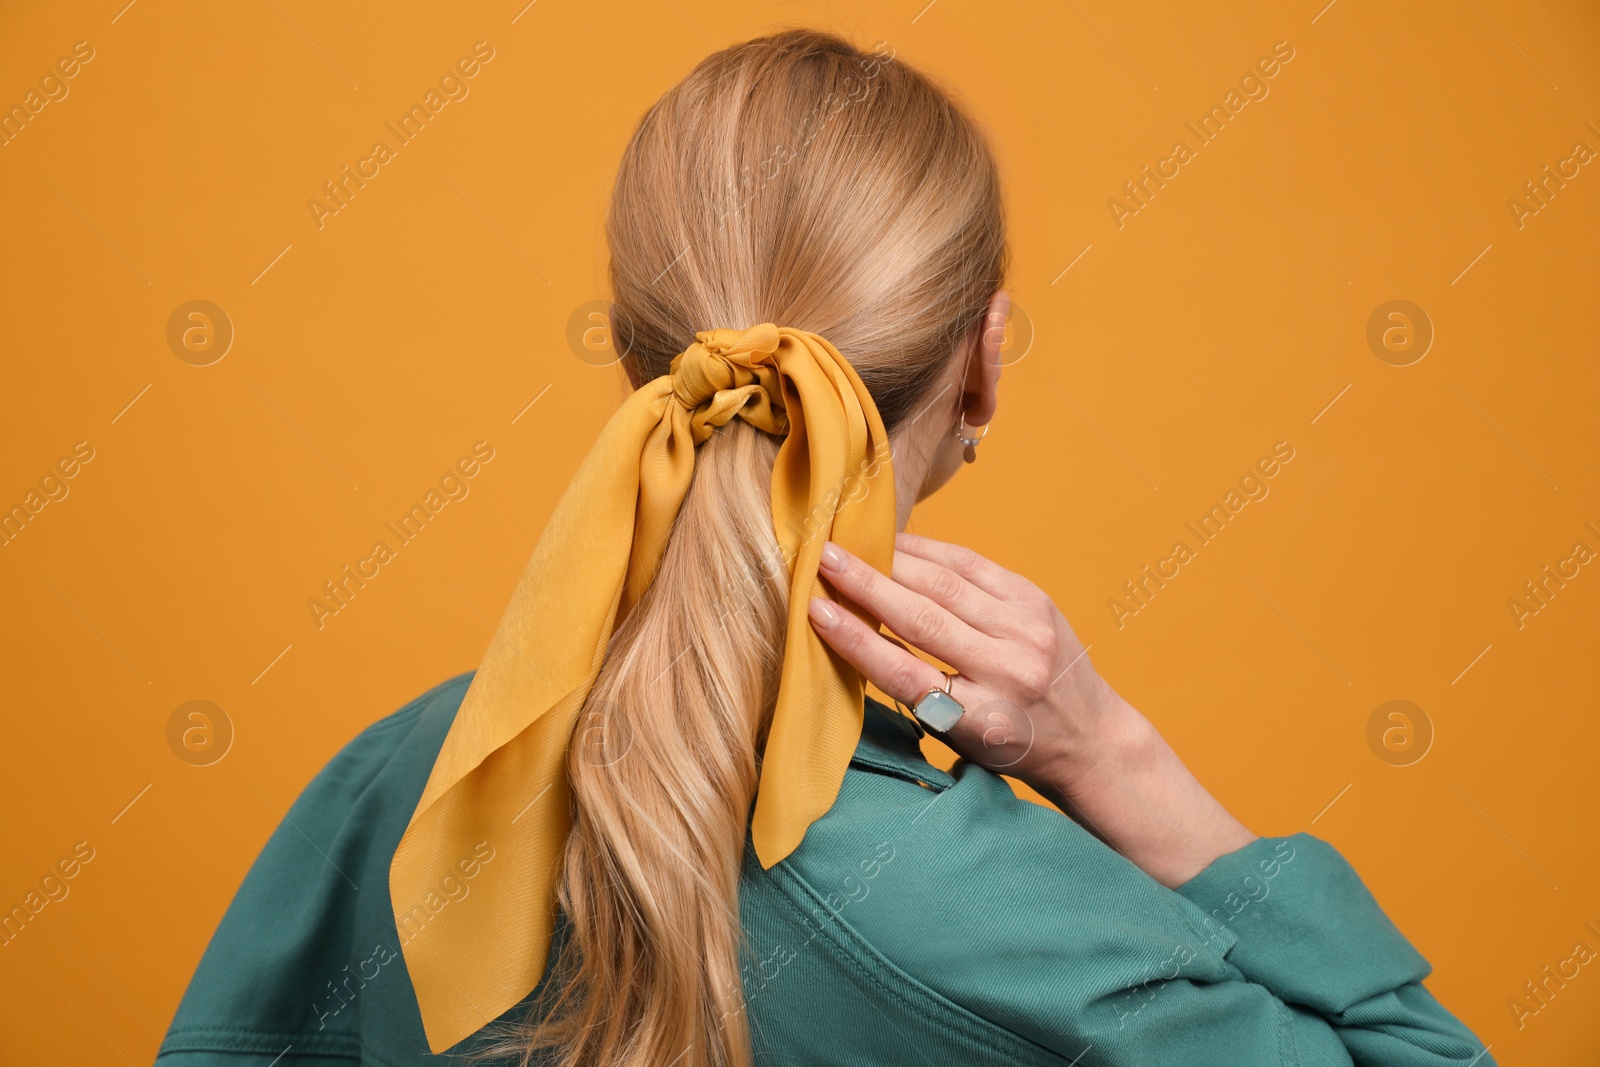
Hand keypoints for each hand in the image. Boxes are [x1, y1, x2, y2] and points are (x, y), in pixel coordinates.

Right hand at [809, 531, 1256, 886]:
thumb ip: (915, 691)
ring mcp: (1027, 630)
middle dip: (866, 584)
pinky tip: (896, 543)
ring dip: (891, 560)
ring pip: (946, 583)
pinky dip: (929, 552)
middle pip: (923, 618)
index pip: (906, 674)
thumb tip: (853, 630)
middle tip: (820, 558)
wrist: (1092, 739)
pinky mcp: (1036, 600)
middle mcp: (1008, 671)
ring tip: (847, 544)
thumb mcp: (959, 737)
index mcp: (982, 718)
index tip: (815, 612)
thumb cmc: (1010, 745)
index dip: (857, 640)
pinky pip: (972, 565)